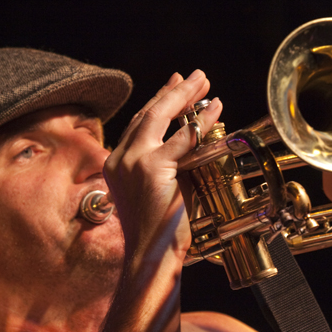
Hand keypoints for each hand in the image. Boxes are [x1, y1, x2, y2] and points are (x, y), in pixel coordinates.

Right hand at [104, 71, 222, 260]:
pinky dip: (200, 120)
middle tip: (194, 75)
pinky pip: (182, 138)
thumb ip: (172, 166)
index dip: (159, 101)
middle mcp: (120, 159)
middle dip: (174, 90)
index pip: (140, 124)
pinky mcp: (151, 168)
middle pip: (148, 114)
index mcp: (117, 164)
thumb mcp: (161, 191)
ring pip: (160, 117)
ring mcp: (133, 162)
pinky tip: (214, 106)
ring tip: (204, 81)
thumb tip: (196, 143)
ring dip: (185, 95)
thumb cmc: (161, 232)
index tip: (175, 85)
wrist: (151, 256)